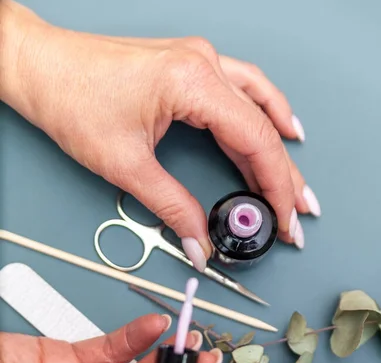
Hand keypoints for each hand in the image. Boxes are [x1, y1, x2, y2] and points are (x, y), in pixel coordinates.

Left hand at [1, 2, 319, 267]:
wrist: (42, 68)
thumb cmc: (72, 98)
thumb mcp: (126, 164)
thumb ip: (171, 207)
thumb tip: (197, 240)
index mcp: (193, 82)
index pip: (256, 141)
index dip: (276, 188)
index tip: (283, 220)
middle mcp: (203, 65)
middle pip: (263, 127)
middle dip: (284, 177)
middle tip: (297, 216)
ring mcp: (199, 62)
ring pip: (259, 108)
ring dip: (280, 148)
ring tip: (296, 185)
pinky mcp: (189, 68)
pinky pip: (243, 90)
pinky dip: (265, 115)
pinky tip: (280, 129)